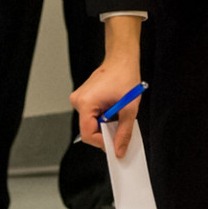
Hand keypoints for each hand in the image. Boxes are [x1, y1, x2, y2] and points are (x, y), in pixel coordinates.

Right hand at [70, 16, 142, 157]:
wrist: (122, 58)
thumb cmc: (124, 76)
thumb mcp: (129, 108)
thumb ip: (124, 132)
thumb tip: (119, 150)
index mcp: (85, 102)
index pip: (88, 134)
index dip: (103, 143)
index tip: (116, 145)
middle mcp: (78, 100)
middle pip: (89, 129)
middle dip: (105, 133)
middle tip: (121, 129)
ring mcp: (79, 98)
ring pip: (91, 123)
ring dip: (105, 124)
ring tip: (118, 114)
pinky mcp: (84, 97)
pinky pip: (91, 115)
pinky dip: (103, 117)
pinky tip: (114, 109)